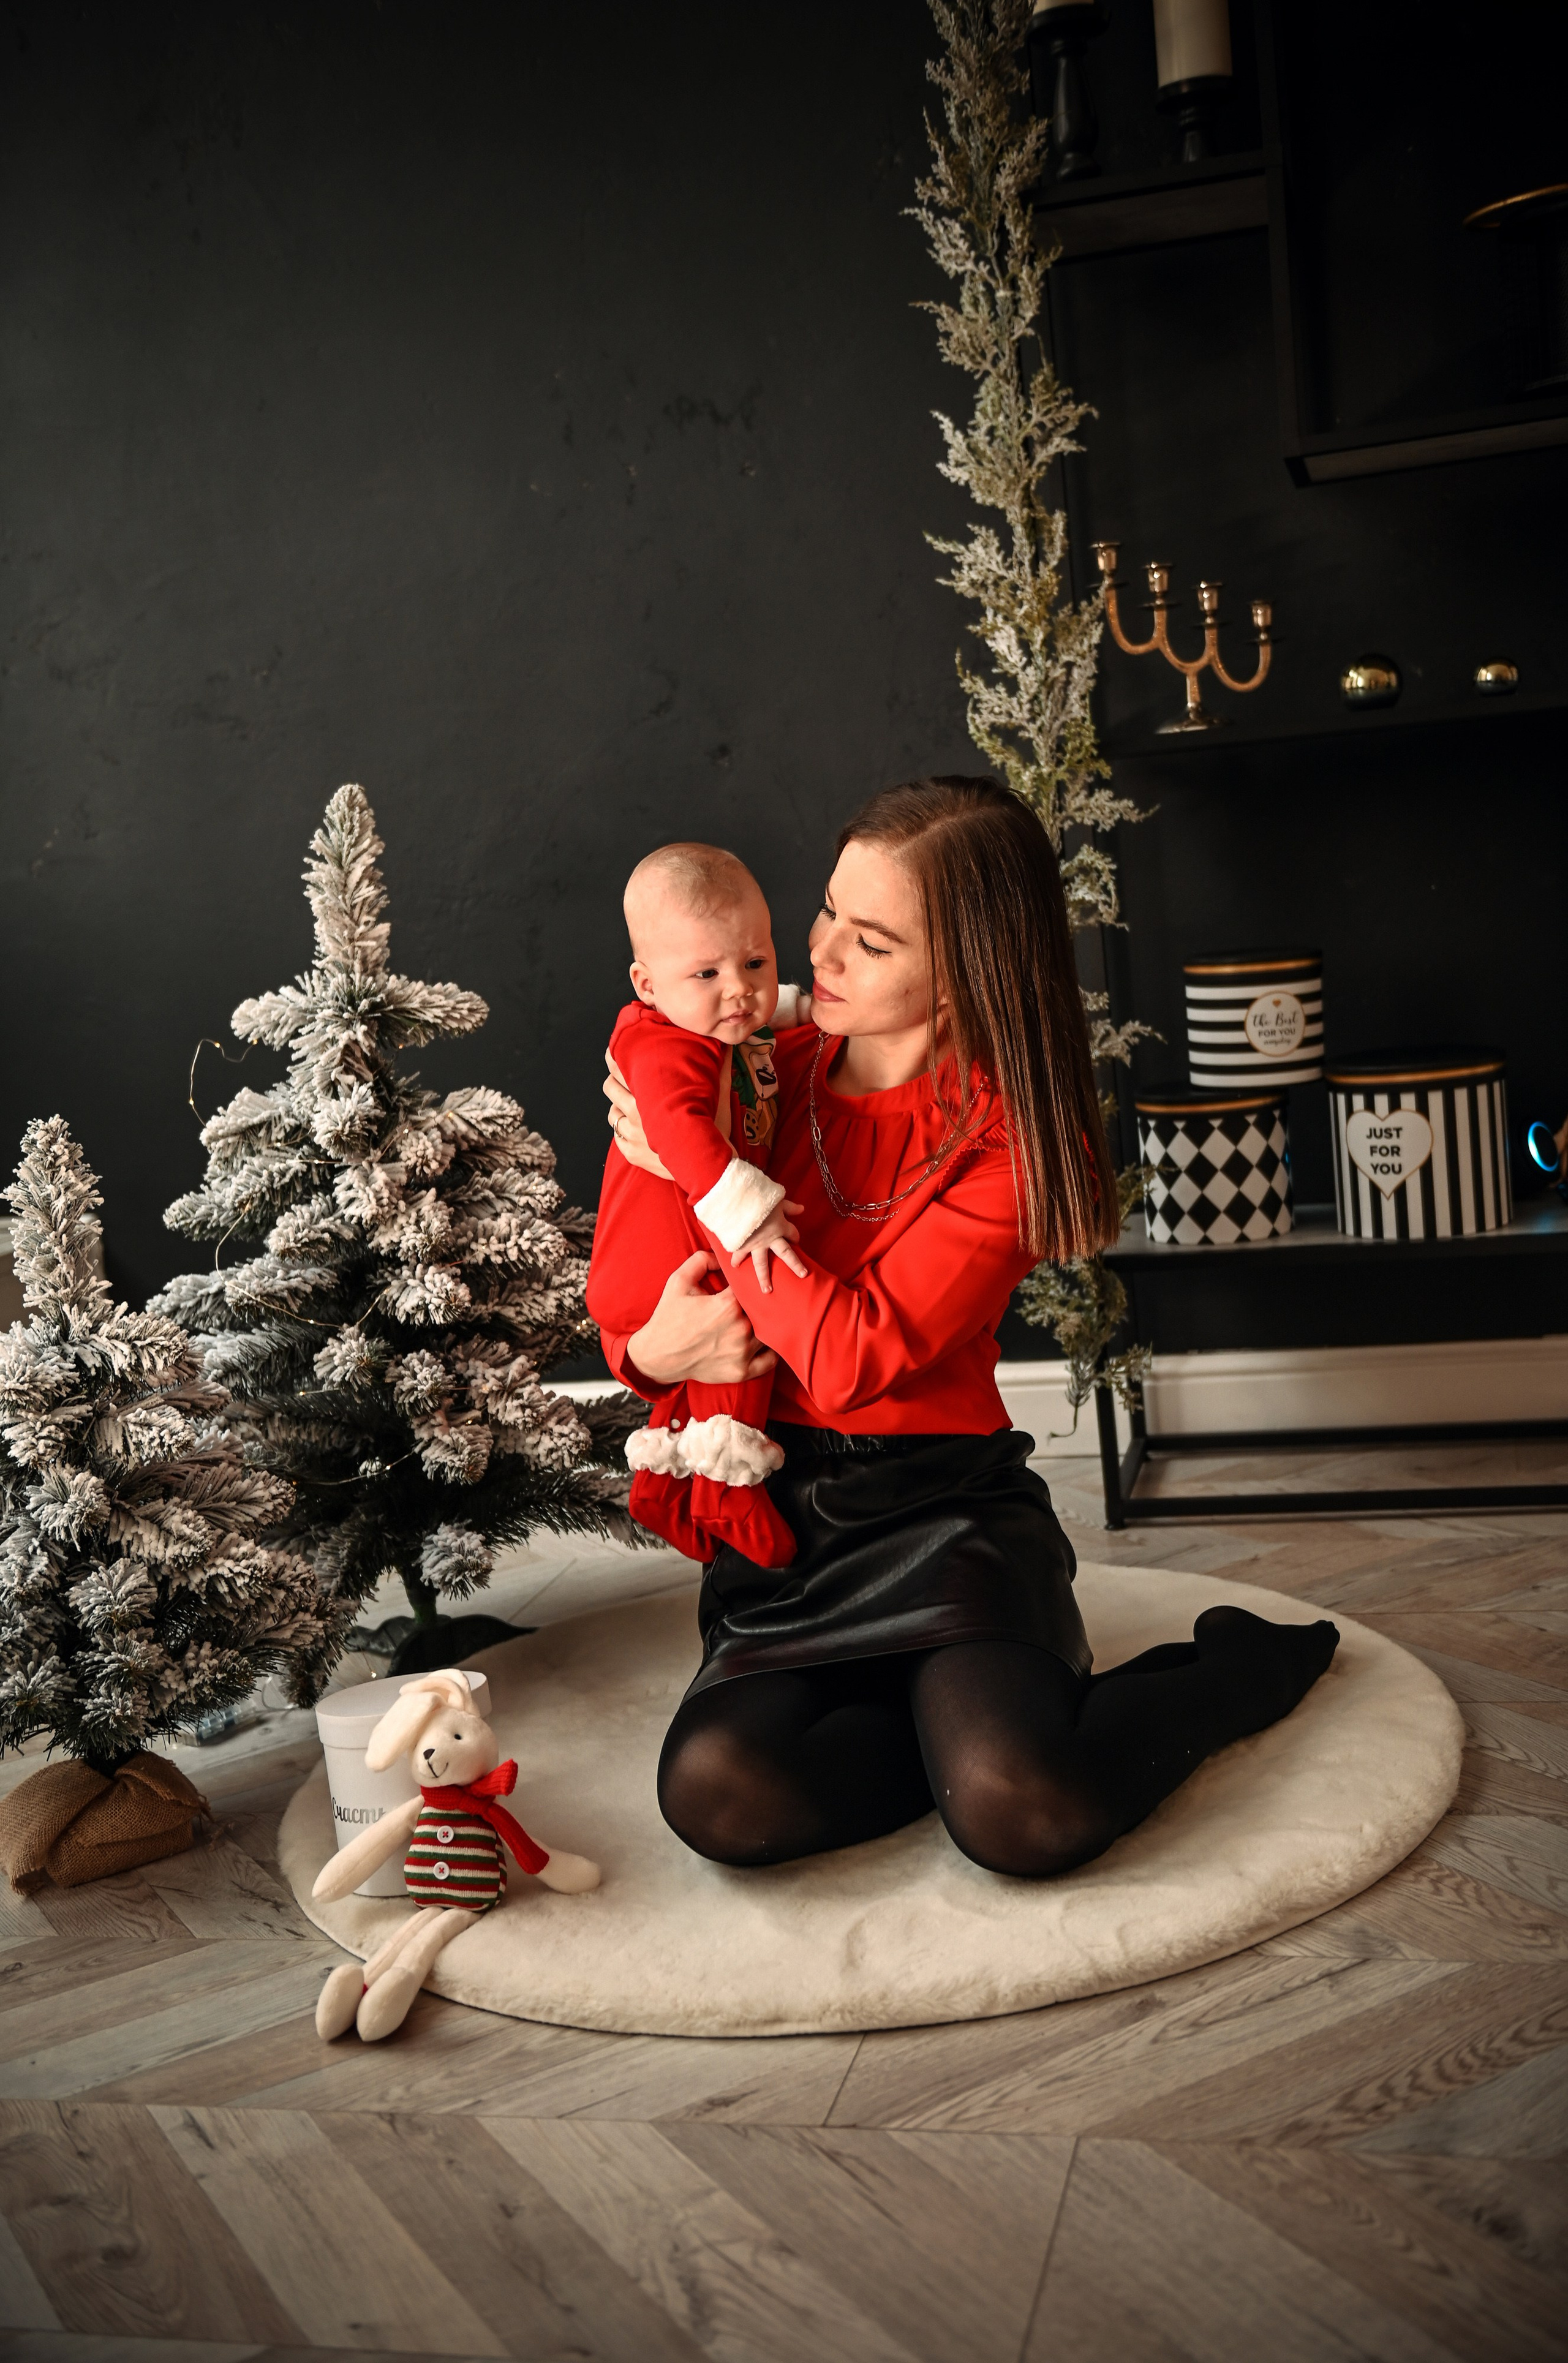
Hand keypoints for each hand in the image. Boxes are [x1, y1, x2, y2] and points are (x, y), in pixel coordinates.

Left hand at [604, 1049, 732, 1177]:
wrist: (711, 1169)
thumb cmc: (715, 1132)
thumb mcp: (719, 1097)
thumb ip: (719, 1070)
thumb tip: (728, 1048)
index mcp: (653, 1095)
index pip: (621, 1069)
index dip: (615, 1057)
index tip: (615, 1051)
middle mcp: (636, 1113)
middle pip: (610, 1087)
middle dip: (615, 1080)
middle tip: (622, 1078)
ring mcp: (632, 1136)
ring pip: (612, 1113)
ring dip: (619, 1107)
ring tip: (631, 1106)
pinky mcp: (631, 1154)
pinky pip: (616, 1137)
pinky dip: (623, 1131)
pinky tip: (634, 1129)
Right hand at [627, 1250, 776, 1385]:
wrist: (657, 1356)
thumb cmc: (668, 1317)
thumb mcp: (678, 1281)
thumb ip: (702, 1260)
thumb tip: (722, 1256)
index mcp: (727, 1305)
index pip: (753, 1288)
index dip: (751, 1285)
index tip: (746, 1286)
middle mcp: (739, 1329)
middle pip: (764, 1311)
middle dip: (760, 1305)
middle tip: (755, 1302)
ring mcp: (742, 1353)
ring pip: (769, 1334)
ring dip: (766, 1327)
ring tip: (759, 1321)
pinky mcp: (741, 1372)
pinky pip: (769, 1361)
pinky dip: (770, 1352)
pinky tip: (763, 1343)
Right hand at [731, 1200, 806, 1292]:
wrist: (739, 1201)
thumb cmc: (759, 1198)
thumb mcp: (777, 1199)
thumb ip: (789, 1207)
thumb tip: (802, 1209)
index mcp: (781, 1226)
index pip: (793, 1234)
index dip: (795, 1236)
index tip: (795, 1238)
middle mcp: (771, 1238)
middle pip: (787, 1254)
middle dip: (795, 1265)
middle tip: (803, 1275)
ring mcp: (756, 1244)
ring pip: (762, 1264)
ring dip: (764, 1278)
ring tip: (767, 1291)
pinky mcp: (742, 1244)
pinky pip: (739, 1255)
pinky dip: (736, 1260)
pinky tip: (734, 1267)